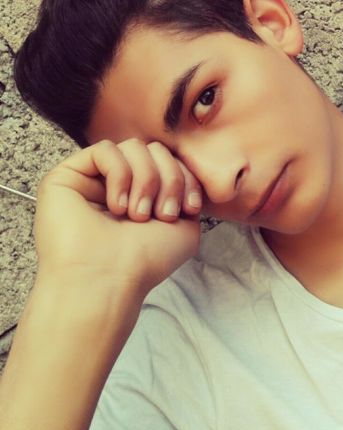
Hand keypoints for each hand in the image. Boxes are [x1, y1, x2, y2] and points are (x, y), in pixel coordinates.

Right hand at [33, 139, 204, 298]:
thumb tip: (184, 171)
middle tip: (162, 215)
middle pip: (154, 150)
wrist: (108, 282)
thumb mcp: (184, 226)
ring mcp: (90, 179)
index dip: (185, 178)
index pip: (169, 162)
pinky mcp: (66, 176)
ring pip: (133, 147)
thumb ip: (187, 194)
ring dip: (147, 179)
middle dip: (169, 179)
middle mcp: (115, 185)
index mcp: (141, 194)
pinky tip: (116, 206)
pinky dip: (120, 175)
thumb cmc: (143, 261)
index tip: (188, 208)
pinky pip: (105, 149)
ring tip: (138, 214)